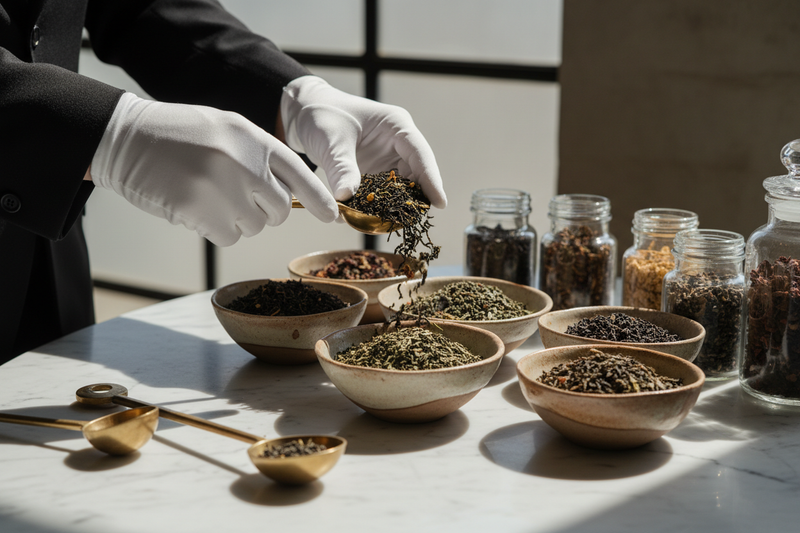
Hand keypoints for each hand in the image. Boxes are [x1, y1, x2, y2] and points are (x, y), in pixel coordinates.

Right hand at [90, 92, 338, 245]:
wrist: (125, 137)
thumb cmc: (177, 134)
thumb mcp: (225, 129)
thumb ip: (258, 156)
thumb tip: (287, 192)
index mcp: (254, 140)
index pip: (301, 175)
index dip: (320, 199)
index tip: (333, 216)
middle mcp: (245, 164)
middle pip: (279, 210)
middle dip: (265, 212)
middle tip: (239, 199)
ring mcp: (224, 189)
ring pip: (253, 226)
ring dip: (237, 220)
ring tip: (209, 195)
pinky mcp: (200, 211)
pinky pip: (228, 236)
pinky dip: (216, 229)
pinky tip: (196, 208)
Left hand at [280, 76, 446, 208]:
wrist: (304, 114)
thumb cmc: (321, 116)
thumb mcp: (331, 141)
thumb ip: (341, 168)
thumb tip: (347, 198)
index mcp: (396, 125)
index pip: (420, 154)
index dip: (431, 179)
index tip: (439, 203)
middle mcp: (397, 143)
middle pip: (417, 174)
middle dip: (415, 198)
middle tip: (412, 221)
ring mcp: (387, 158)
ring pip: (402, 186)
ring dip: (396, 205)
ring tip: (391, 224)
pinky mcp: (376, 171)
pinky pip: (383, 192)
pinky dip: (378, 205)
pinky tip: (371, 219)